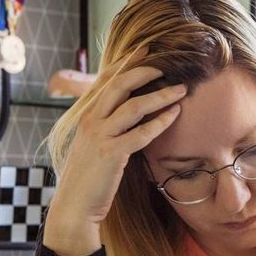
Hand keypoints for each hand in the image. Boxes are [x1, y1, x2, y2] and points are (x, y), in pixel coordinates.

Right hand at [44, 48, 186, 255]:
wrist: (74, 206)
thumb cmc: (87, 178)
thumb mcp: (92, 145)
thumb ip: (105, 126)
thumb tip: (125, 114)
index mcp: (85, 115)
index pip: (105, 80)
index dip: (125, 63)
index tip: (145, 49)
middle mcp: (90, 121)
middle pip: (118, 84)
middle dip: (144, 71)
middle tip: (166, 63)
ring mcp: (99, 136)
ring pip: (133, 106)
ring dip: (160, 96)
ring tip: (181, 90)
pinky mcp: (111, 154)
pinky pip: (141, 133)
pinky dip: (160, 122)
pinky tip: (175, 115)